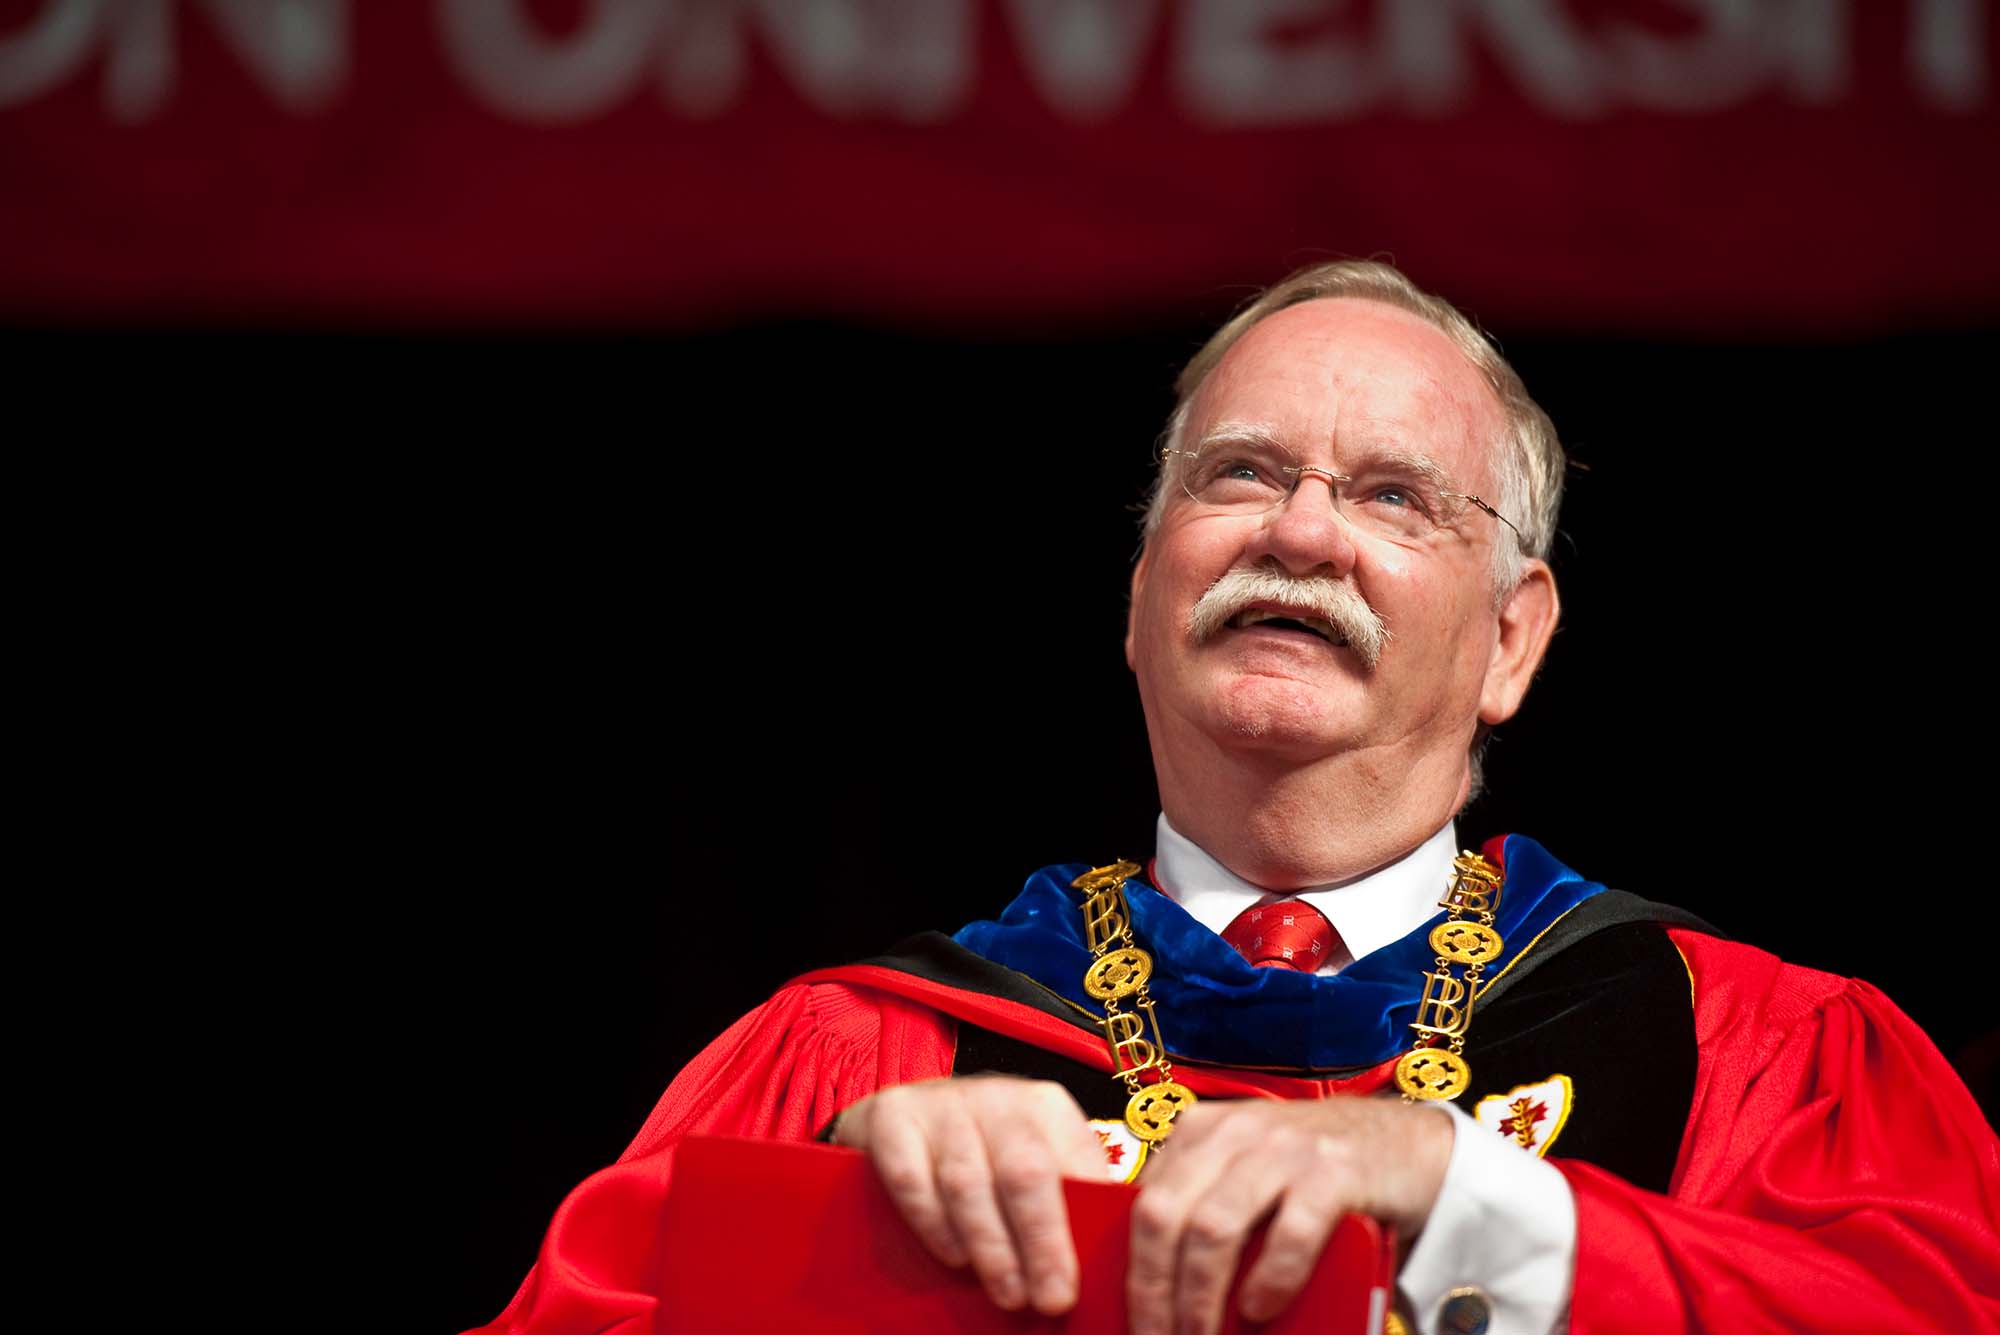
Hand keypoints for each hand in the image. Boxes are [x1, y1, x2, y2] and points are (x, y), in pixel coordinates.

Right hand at [833, 1075, 1107, 1314]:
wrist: (904, 1113)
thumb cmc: (984, 1153)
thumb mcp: (1033, 1162)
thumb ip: (1065, 1200)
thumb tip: (1101, 1266)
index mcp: (1046, 1107)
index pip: (1074, 1166)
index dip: (1077, 1230)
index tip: (1075, 1286)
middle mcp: (997, 1097)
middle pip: (1025, 1172)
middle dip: (1040, 1242)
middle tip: (1047, 1299)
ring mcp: (942, 1105)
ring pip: (969, 1180)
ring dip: (991, 1245)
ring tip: (1007, 1293)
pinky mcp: (892, 1117)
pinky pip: (911, 1177)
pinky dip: (932, 1222)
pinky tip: (953, 1255)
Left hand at [1126, 1095, 1453, 1334]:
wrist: (1408, 1146)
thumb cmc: (1317, 1174)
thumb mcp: (1248, 1178)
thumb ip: (1204, 1209)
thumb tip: (1157, 1288)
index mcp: (1200, 1133)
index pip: (1141, 1204)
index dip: (1130, 1272)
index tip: (1131, 1322)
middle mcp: (1234, 1132)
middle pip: (1162, 1216)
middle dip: (1152, 1290)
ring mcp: (1284, 1148)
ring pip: (1212, 1227)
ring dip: (1199, 1296)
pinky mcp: (1334, 1170)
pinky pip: (1289, 1232)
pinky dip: (1269, 1279)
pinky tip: (1259, 1308)